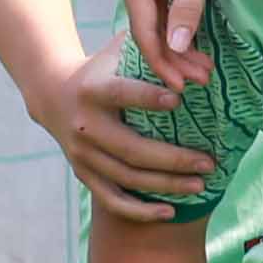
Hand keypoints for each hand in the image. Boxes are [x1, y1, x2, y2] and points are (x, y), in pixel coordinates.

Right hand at [22, 42, 212, 220]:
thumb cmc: (105, 67)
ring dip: (165, 185)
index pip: (120, 93)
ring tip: (201, 185)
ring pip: (125, 176)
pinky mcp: (82, 172)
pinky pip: (110, 198)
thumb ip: (160, 51)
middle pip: (130, 148)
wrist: (53, 93)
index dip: (147, 97)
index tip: (179, 99)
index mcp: (93, 89)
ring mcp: (81, 153)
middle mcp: (85, 124)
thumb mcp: (124, 50)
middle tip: (210, 162)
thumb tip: (206, 67)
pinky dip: (138, 210)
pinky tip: (169, 212)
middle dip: (173, 158)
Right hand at [115, 0, 233, 91]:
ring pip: (151, 16)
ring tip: (202, 67)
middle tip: (202, 81)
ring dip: (175, 42)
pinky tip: (190, 39)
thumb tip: (177, 46)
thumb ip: (188, 7)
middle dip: (173, 57)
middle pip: (146, 27)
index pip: (144, 31)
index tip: (183, 87)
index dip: (163, 62)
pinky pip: (155, 3)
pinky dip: (173, 22)